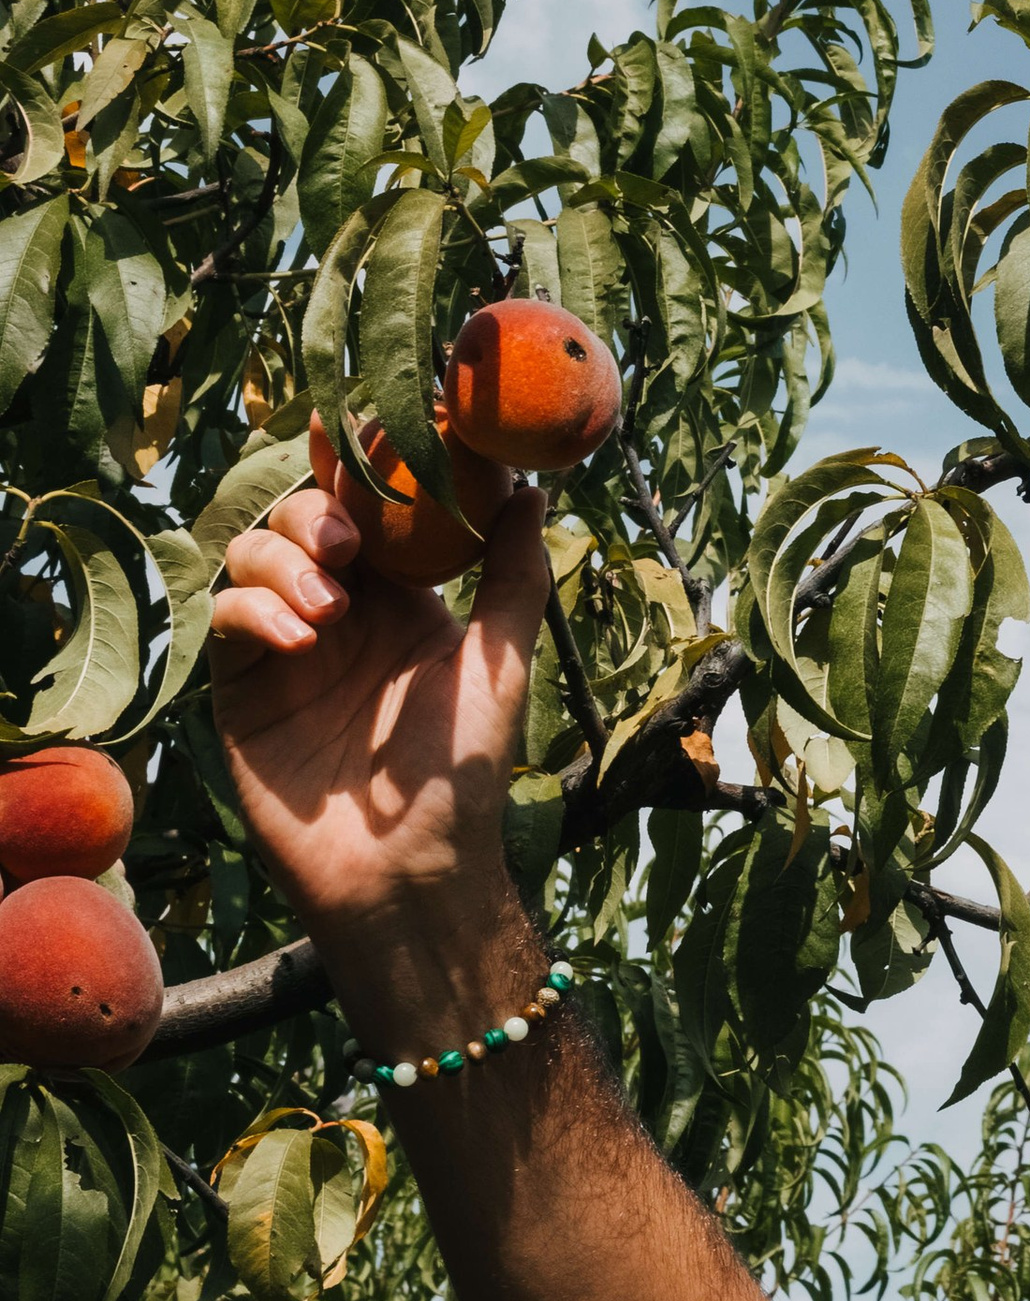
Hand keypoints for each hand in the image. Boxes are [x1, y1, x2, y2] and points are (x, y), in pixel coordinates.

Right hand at [211, 483, 552, 981]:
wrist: (411, 871)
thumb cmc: (464, 774)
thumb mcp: (500, 664)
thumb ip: (513, 576)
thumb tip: (532, 490)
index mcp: (402, 599)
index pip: (370, 508)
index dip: (360, 465)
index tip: (362, 429)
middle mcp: (339, 612)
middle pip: (298, 517)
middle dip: (314, 508)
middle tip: (345, 539)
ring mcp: (283, 648)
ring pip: (252, 555)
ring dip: (285, 561)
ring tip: (331, 609)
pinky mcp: (239, 690)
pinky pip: (225, 620)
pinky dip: (255, 612)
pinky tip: (301, 640)